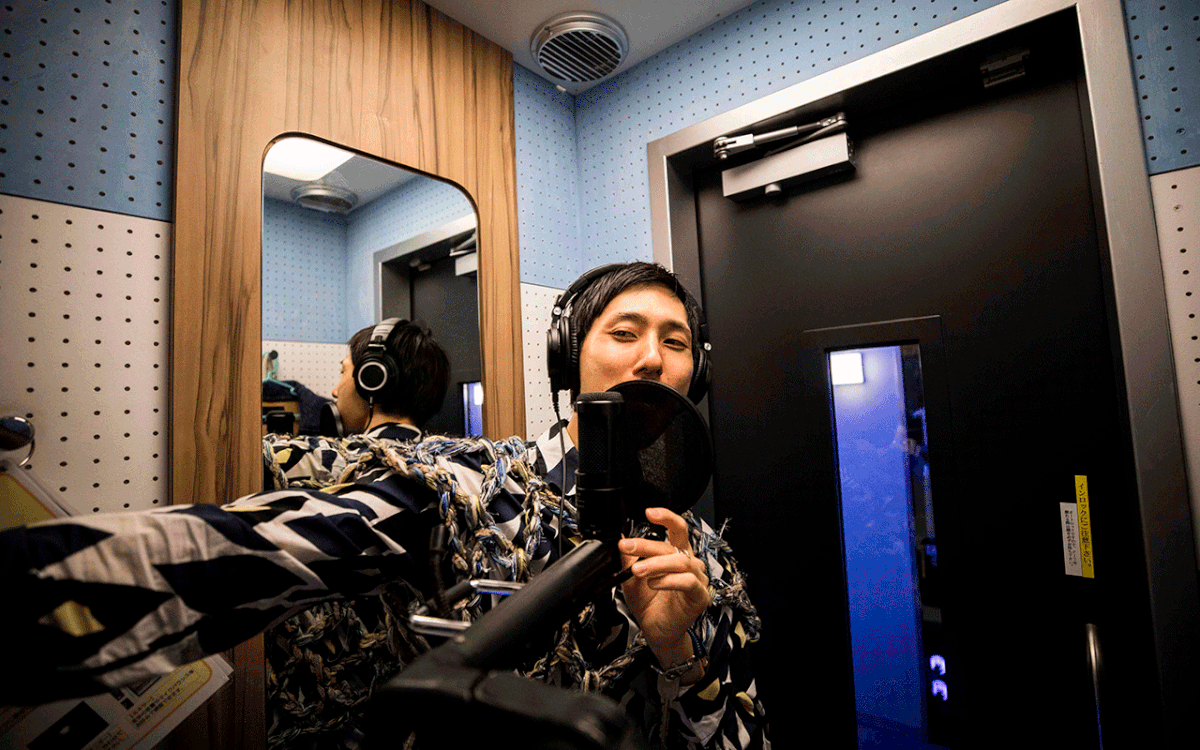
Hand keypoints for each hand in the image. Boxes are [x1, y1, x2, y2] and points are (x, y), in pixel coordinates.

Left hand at [617, 507, 710, 672]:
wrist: (657, 631)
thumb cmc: (650, 604)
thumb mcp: (632, 578)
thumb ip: (629, 559)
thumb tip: (619, 541)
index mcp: (678, 554)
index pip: (677, 529)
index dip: (666, 517)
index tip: (649, 512)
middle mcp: (690, 564)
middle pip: (672, 546)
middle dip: (646, 544)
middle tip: (627, 546)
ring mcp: (697, 579)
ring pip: (680, 562)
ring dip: (655, 564)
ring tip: (638, 570)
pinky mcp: (700, 596)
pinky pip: (687, 582)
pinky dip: (668, 580)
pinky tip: (654, 583)